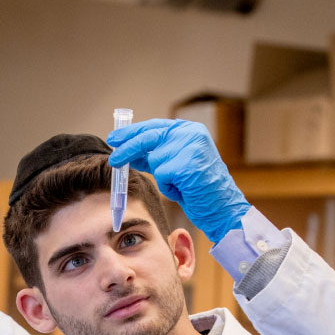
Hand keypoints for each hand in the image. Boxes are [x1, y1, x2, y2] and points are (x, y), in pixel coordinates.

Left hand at [106, 119, 249, 242]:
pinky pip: (162, 175)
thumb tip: (126, 152)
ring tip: (181, 184)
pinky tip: (184, 189)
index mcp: (189, 129)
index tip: (114, 138)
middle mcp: (192, 133)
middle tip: (113, 159)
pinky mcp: (187, 164)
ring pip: (155, 160)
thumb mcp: (172, 166)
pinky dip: (169, 187)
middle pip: (148, 137)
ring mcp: (191, 147)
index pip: (153, 126)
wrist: (222, 208)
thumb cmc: (197, 189)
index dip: (131, 133)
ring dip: (162, 177)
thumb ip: (153, 156)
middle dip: (127, 148)